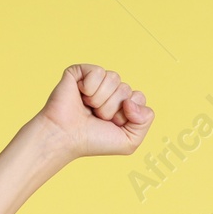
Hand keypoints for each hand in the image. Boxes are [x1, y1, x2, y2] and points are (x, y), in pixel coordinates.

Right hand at [36, 64, 152, 158]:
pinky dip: (90, 88)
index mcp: (122, 104)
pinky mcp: (80, 72)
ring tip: (88, 108)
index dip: (129, 113)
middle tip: (97, 117)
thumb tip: (132, 99)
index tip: (112, 124)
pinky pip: (98, 72)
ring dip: (101, 100)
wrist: (67, 137)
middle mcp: (110, 91)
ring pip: (115, 79)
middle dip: (113, 108)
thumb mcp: (130, 141)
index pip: (139, 98)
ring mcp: (95, 81)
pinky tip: (80, 96)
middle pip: (127, 89)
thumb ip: (145, 121)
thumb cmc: (94, 141)